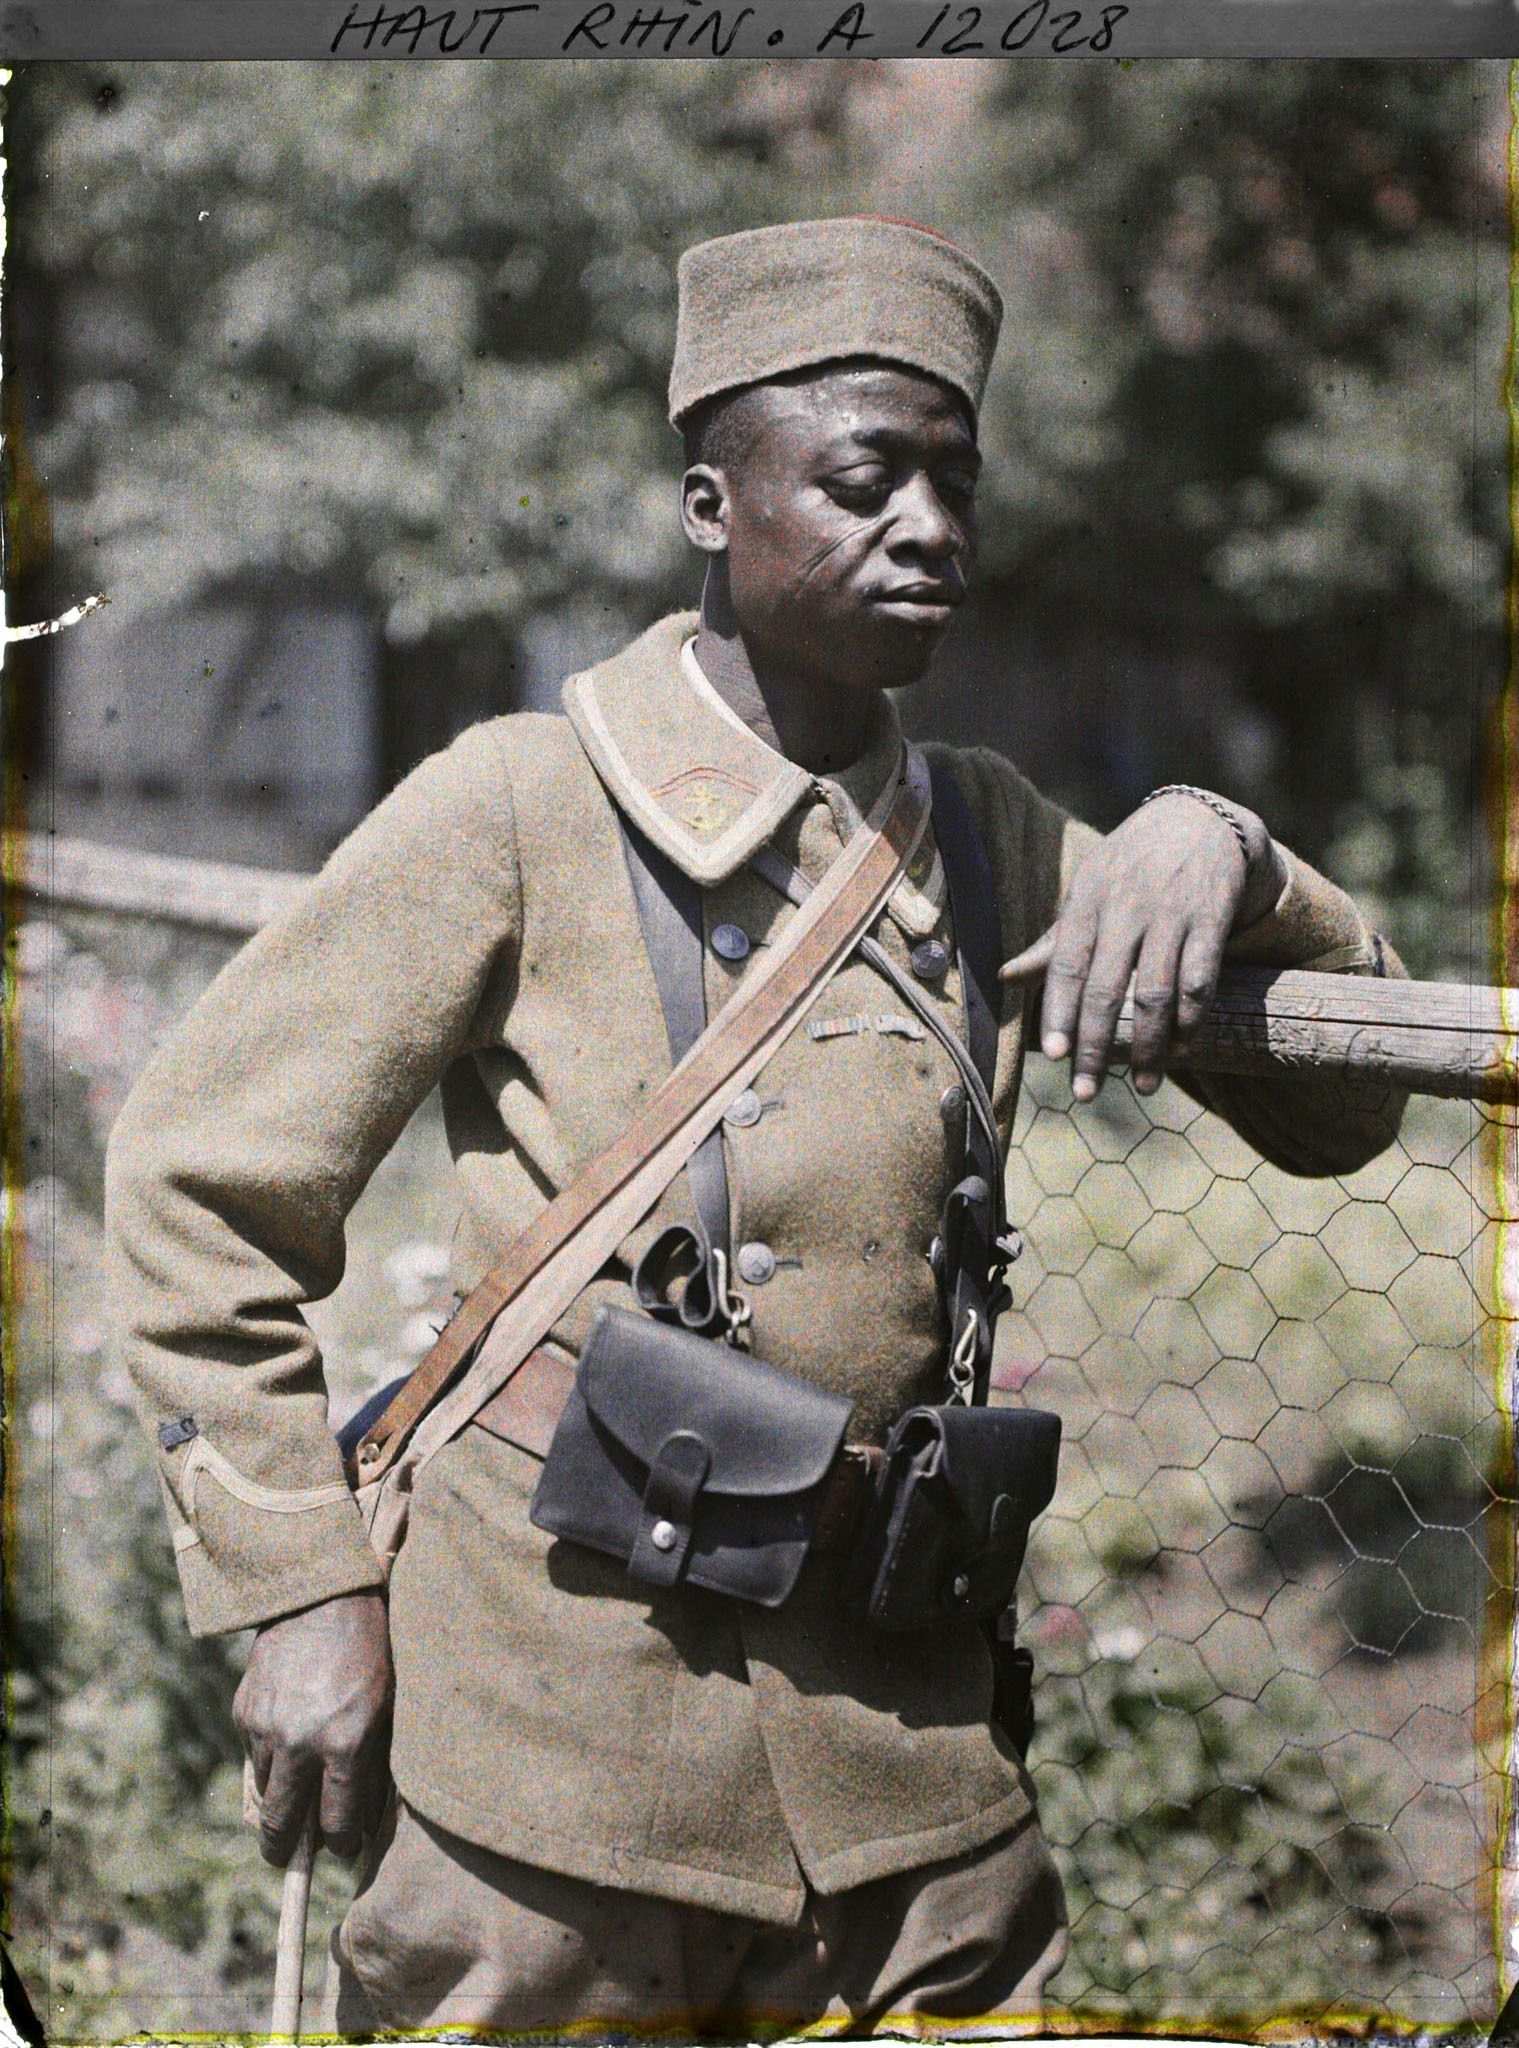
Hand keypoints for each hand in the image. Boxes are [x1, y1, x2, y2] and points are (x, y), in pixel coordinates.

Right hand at [234, 1587, 393, 1865]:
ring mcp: (266, 1729)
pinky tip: (288, 1741)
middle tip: (290, 1859)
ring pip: (265, 1792)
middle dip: (286, 1851)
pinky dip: (269, 1760)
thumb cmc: (370, 1649)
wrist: (322, 1595)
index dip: (342, 1841)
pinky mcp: (244, 1712)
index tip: (343, 1847)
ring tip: (297, 1795)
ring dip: (279, 1800)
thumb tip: (364, 1819)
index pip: (337, 1821)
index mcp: (345, 1743)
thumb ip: (374, 1765)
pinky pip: (254, 1755)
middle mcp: (301, 1743)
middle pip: (283, 1825)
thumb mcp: (387, 1707)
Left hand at [999, 793, 1287, 1101]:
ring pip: (1157, 992)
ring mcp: (1172, 913)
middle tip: (1086, 1094)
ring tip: (1142, 1087)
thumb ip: (1054, 941)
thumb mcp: (1088, 892)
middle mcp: (1126, 907)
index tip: (1054, 1057)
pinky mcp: (1212, 918)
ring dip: (1149, 1046)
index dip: (1060, 1012)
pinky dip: (1192, 1019)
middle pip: (1107, 987)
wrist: (1198, 821)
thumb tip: (1004, 978)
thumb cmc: (1129, 867)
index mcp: (1087, 902)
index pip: (1067, 966)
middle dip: (1095, 1045)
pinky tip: (1182, 1047)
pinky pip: (1201, 979)